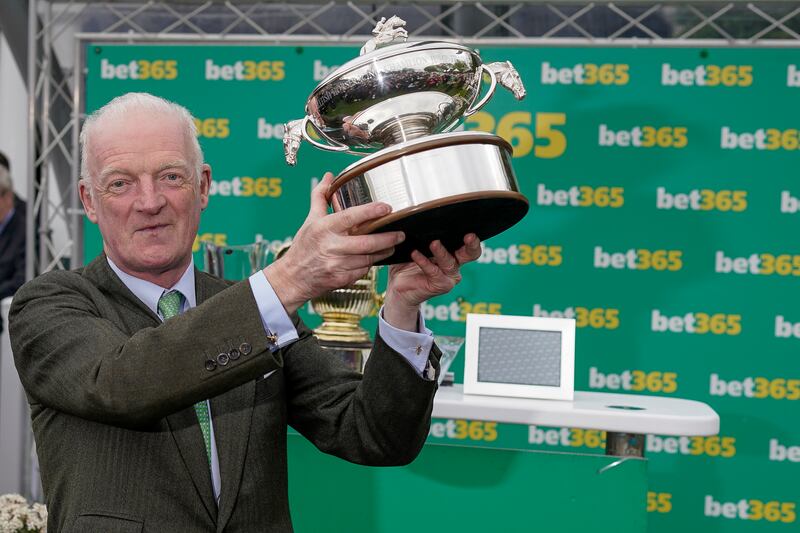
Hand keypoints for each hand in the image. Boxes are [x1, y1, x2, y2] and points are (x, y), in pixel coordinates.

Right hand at [264, 172, 403, 313]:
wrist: (293, 277)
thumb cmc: (303, 247)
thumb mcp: (310, 220)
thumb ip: (320, 197)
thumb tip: (328, 176)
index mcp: (324, 228)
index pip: (351, 217)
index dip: (371, 212)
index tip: (387, 208)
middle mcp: (331, 246)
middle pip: (366, 242)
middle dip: (388, 238)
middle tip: (400, 233)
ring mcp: (336, 264)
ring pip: (368, 258)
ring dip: (383, 252)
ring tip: (392, 245)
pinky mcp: (341, 279)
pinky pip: (362, 271)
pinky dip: (370, 264)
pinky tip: (374, 258)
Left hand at [382, 234, 481, 330]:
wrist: (398, 288)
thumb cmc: (407, 264)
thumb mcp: (413, 244)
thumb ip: (417, 232)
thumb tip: (413, 213)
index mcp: (452, 252)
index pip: (468, 244)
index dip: (473, 238)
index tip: (470, 230)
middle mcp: (454, 264)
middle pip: (471, 254)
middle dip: (472, 245)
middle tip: (468, 236)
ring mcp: (449, 276)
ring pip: (450, 262)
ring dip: (441, 252)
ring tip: (434, 243)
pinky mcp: (440, 285)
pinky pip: (434, 271)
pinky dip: (424, 262)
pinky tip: (415, 254)